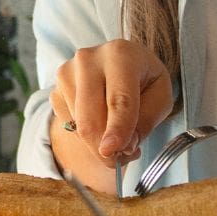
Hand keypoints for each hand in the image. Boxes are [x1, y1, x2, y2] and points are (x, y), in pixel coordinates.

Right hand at [49, 39, 173, 169]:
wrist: (119, 63)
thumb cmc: (144, 80)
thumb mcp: (161, 97)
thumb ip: (146, 122)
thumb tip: (124, 147)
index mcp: (121, 55)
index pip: (118, 99)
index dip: (117, 129)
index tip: (111, 151)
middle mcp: (88, 60)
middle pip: (91, 117)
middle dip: (104, 147)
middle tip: (121, 159)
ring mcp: (66, 75)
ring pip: (79, 126)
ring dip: (97, 143)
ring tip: (116, 137)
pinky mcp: (55, 90)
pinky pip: (69, 126)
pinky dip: (85, 136)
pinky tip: (100, 124)